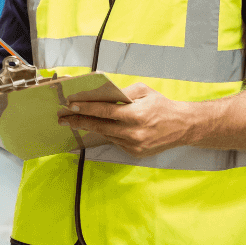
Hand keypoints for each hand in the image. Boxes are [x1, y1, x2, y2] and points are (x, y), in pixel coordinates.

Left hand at [57, 83, 198, 157]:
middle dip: (78, 121)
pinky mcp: (135, 153)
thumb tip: (101, 95)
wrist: (183, 126)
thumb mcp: (144, 91)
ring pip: (105, 135)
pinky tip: (100, 128)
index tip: (70, 105)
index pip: (104, 111)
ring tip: (74, 122)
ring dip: (89, 128)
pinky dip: (107, 134)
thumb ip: (122, 93)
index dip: (86, 108)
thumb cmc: (161, 105)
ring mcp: (134, 145)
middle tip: (63, 118)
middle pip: (99, 126)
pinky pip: (115, 142)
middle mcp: (133, 132)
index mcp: (135, 115)